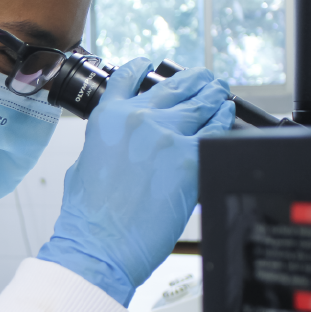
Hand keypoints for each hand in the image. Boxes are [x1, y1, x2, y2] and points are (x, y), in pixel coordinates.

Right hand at [37, 59, 233, 305]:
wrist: (100, 245)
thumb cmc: (89, 217)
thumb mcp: (84, 165)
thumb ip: (106, 142)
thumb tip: (122, 141)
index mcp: (107, 118)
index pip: (128, 77)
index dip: (143, 67)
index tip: (151, 65)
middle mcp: (137, 119)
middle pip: (174, 86)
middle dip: (192, 80)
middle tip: (202, 79)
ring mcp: (166, 136)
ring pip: (201, 102)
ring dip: (213, 94)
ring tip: (220, 92)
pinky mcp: (190, 159)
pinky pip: (217, 129)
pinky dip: (224, 119)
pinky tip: (227, 115)